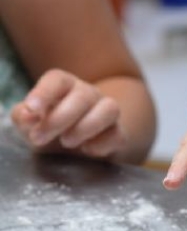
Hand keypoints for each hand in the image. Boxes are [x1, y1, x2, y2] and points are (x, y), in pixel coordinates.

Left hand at [11, 69, 126, 158]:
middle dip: (60, 119)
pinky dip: (102, 144)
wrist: (77, 148)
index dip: (44, 92)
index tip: (32, 110)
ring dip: (86, 127)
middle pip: (84, 95)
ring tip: (67, 142)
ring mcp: (107, 113)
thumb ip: (24, 117)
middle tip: (40, 138)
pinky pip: (118, 135)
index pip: (58, 79)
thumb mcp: (30, 124)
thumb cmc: (50, 129)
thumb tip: (29, 116)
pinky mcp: (118, 134)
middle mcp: (89, 94)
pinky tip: (87, 150)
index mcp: (64, 86)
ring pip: (110, 109)